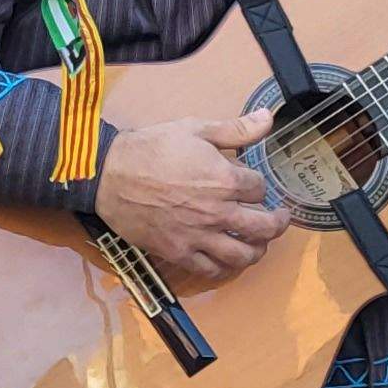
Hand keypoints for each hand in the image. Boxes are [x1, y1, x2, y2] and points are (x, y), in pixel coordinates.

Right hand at [92, 110, 283, 288]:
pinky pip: (211, 269)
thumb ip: (236, 129)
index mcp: (225, 180)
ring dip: (257, 250)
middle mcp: (218, 213)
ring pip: (242, 255)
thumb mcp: (195, 129)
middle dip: (277, 223)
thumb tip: (268, 117)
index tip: (252, 183)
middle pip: (264, 228)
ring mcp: (199, 236)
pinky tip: (226, 259)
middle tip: (278, 218)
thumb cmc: (151, 148)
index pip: (260, 188)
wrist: (109, 174)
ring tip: (258, 243)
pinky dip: (225, 267)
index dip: (259, 185)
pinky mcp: (179, 252)